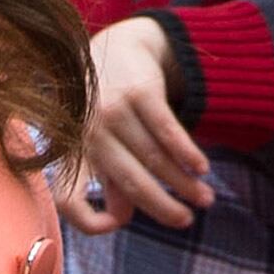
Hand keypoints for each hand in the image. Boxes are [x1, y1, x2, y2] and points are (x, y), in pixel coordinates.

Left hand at [62, 19, 214, 234]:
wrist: (116, 46)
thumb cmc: (105, 108)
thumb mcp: (99, 143)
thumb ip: (109, 181)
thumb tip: (121, 220)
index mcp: (71, 152)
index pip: (68, 198)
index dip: (88, 221)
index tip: (116, 227)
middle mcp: (87, 133)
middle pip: (129, 182)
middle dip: (162, 207)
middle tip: (186, 222)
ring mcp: (111, 111)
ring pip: (154, 158)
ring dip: (184, 183)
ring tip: (205, 198)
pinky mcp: (137, 92)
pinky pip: (167, 131)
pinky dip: (187, 153)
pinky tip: (201, 168)